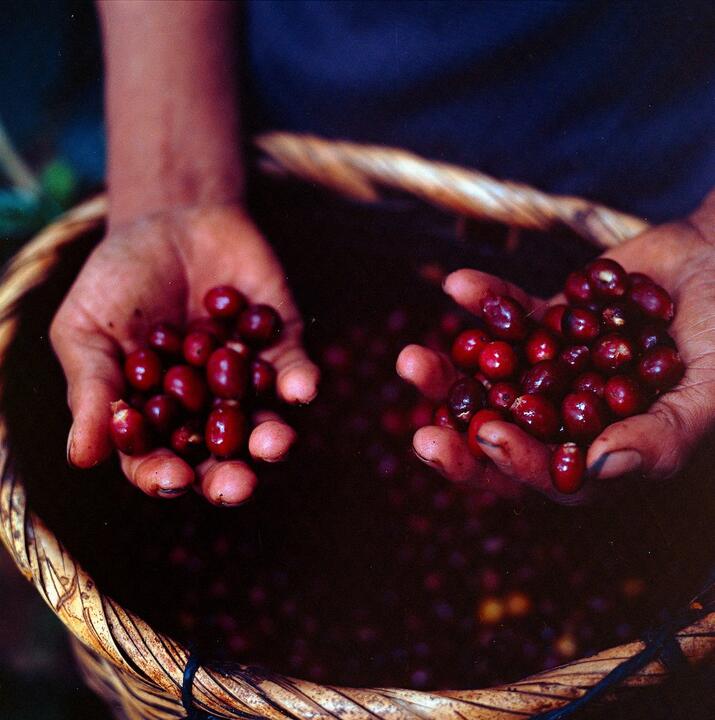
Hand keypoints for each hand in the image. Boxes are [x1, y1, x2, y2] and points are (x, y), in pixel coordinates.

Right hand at [50, 204, 318, 504]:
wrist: (170, 220)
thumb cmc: (118, 280)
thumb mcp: (87, 330)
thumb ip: (92, 390)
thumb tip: (81, 457)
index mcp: (153, 417)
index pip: (156, 460)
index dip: (163, 475)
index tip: (173, 480)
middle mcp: (204, 410)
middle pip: (218, 457)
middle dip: (230, 476)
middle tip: (238, 486)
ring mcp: (246, 381)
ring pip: (264, 423)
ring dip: (272, 438)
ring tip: (275, 443)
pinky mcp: (281, 347)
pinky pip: (294, 372)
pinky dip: (300, 382)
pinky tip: (301, 388)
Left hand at [397, 194, 714, 503]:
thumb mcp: (709, 393)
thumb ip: (660, 438)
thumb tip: (598, 466)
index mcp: (604, 450)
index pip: (551, 475)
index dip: (517, 465)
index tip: (488, 439)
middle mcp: (567, 416)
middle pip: (503, 437)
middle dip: (459, 438)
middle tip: (420, 436)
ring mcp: (549, 368)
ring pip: (488, 381)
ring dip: (445, 375)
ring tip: (411, 360)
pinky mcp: (543, 321)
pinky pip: (506, 312)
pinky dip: (483, 299)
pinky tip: (455, 285)